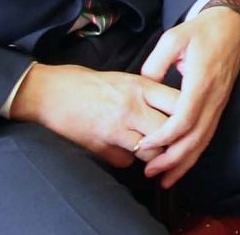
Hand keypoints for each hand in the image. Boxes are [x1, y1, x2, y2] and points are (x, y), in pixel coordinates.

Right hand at [8, 62, 179, 168]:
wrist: (49, 93)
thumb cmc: (84, 82)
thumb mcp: (121, 78)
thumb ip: (145, 93)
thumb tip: (165, 108)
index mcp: (139, 86)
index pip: (178, 102)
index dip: (189, 113)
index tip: (190, 117)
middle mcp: (131, 108)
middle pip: (169, 131)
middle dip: (174, 139)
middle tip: (173, 141)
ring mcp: (116, 129)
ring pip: (151, 151)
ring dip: (153, 154)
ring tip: (150, 149)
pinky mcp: (101, 146)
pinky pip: (125, 161)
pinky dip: (127, 159)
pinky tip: (123, 151)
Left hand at [132, 8, 239, 186]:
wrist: (231, 25)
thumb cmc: (201, 30)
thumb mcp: (174, 37)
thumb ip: (157, 61)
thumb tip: (143, 83)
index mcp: (201, 81)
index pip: (184, 119)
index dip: (163, 136)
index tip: (143, 144)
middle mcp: (213, 97)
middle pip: (195, 137)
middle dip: (172, 159)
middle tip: (149, 172)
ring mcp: (219, 103)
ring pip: (204, 140)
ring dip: (184, 162)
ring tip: (164, 178)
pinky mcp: (220, 105)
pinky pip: (208, 134)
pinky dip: (195, 152)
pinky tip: (182, 163)